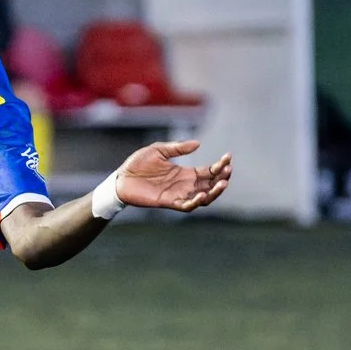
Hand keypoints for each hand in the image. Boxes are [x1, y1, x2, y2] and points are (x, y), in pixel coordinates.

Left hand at [116, 139, 232, 211]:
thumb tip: (198, 143)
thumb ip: (178, 148)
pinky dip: (196, 202)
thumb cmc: (138, 164)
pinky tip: (203, 195)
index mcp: (185, 173)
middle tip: (229, 170)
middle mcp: (185, 185)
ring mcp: (179, 194)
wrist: (121, 178)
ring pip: (204, 198)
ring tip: (222, 183)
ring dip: (214, 192)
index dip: (220, 166)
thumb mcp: (159, 150)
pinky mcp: (169, 202)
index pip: (209, 171)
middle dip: (222, 178)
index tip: (229, 157)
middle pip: (210, 185)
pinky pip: (187, 206)